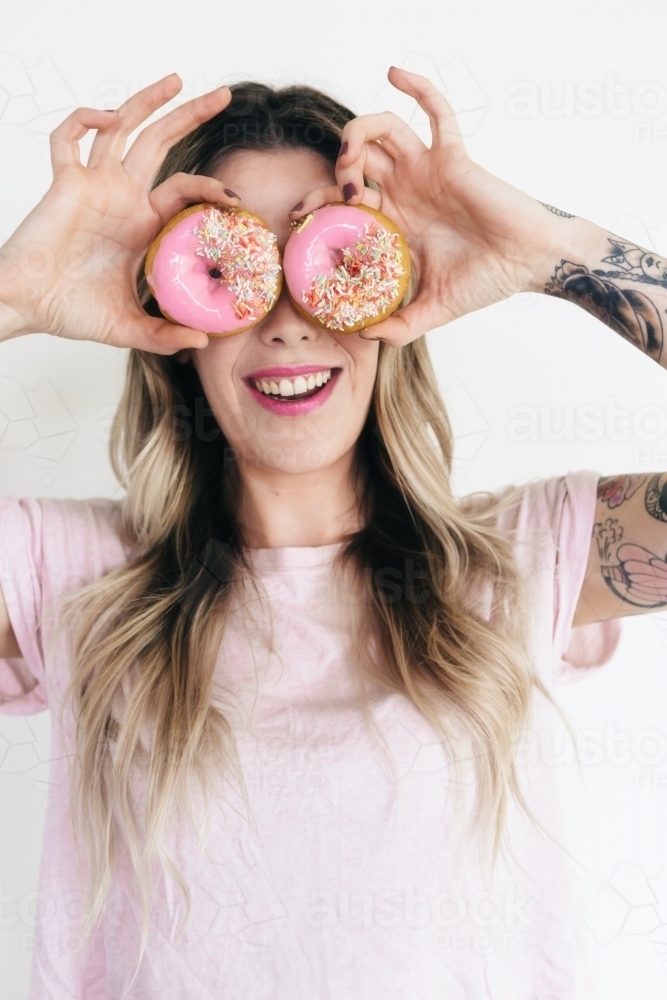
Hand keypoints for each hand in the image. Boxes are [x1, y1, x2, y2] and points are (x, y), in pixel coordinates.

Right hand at [0, 74, 239, 353]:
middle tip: (222, 96)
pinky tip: (108, 118)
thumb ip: (165, 335)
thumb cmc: (71, 312)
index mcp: (141, 226)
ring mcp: (94, 186)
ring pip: (122, 128)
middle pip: (160, 144)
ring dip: (147, 101)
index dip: (211, 188)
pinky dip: (84, 119)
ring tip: (176, 79)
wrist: (29, 307)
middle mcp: (122, 199)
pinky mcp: (65, 183)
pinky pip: (69, 138)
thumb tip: (204, 342)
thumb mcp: (129, 328)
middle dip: (190, 117)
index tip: (237, 199)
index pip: (184, 191)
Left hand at [290, 66, 575, 346]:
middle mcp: (406, 191)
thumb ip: (398, 326)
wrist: (527, 266)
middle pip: (354, 163)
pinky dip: (416, 87)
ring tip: (350, 162)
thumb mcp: (432, 311)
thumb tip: (362, 335)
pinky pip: (435, 111)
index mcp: (395, 222)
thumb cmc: (485, 283)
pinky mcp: (452, 155)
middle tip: (325, 197)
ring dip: (357, 137)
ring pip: (382, 131)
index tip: (298, 216)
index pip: (343, 202)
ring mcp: (427, 170)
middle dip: (331, 173)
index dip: (316, 202)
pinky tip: (395, 73)